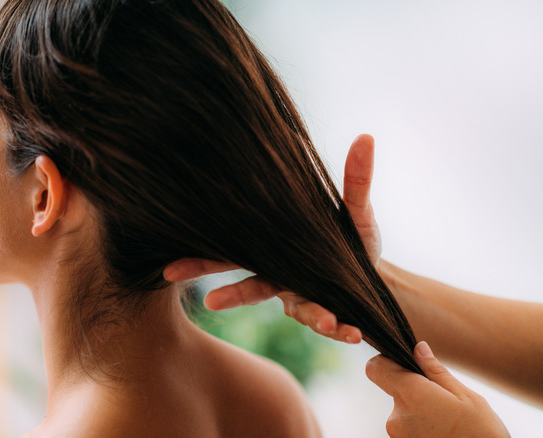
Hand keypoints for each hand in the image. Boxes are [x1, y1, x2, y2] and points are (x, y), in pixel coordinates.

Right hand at [164, 134, 379, 343]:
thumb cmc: (349, 237)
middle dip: (227, 294)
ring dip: (310, 315)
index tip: (169, 268)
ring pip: (297, 309)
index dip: (200, 260)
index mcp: (275, 248)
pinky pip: (331, 321)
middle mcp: (280, 276)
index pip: (232, 252)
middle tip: (208, 300)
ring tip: (327, 322)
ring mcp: (301, 296)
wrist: (372, 272)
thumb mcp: (353, 207)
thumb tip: (366, 137)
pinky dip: (341, 326)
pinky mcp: (326, 311)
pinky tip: (353, 332)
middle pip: (246, 288)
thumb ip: (355, 179)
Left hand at [366, 342, 509, 437]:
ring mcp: (398, 435)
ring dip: (418, 409)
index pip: (376, 368)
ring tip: (445, 418)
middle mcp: (397, 417)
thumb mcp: (464, 396)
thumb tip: (418, 349)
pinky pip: (406, 427)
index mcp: (411, 395)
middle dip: (413, 388)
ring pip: (402, 409)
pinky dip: (420, 425)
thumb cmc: (481, 432)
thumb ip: (435, 371)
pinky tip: (441, 430)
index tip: (406, 364)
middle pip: (393, 389)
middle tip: (441, 397)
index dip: (386, 361)